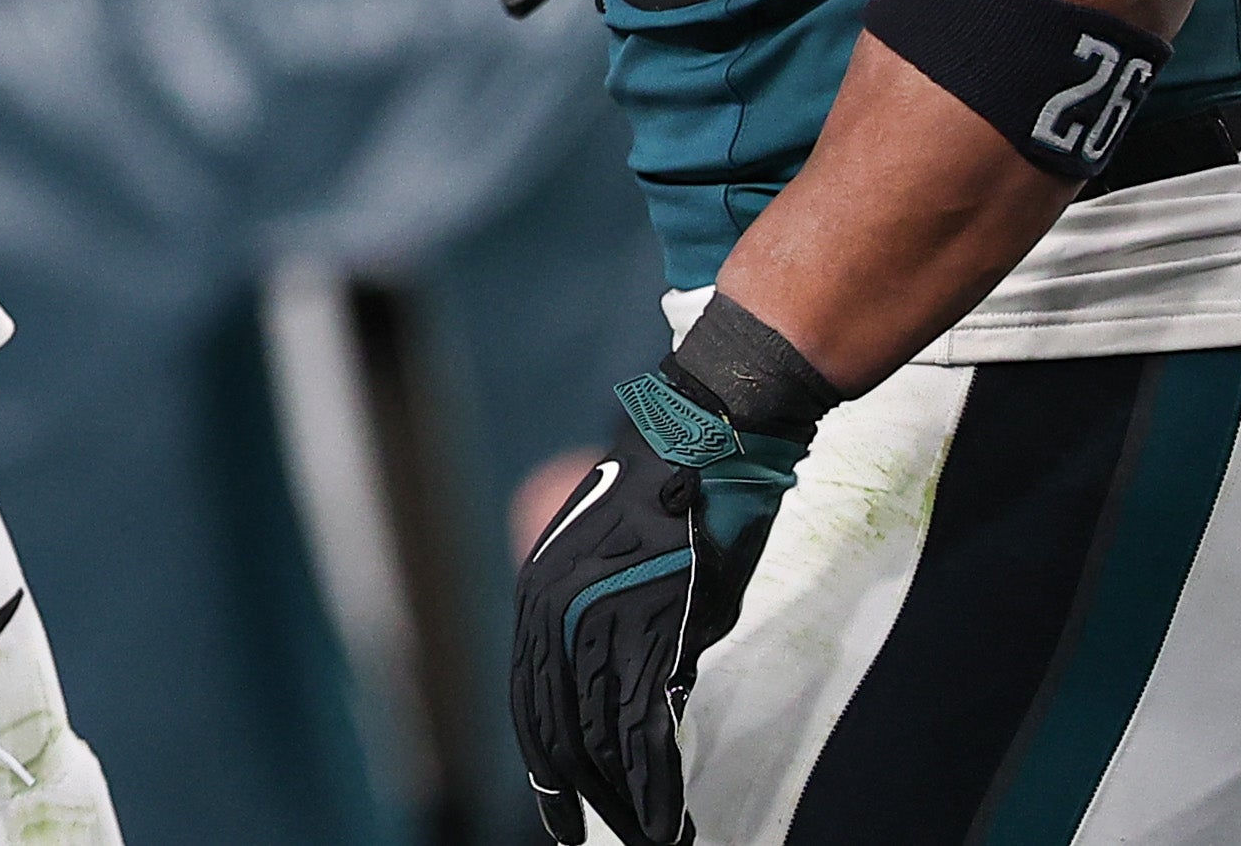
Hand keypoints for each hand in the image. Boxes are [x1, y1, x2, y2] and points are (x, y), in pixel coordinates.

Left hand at [516, 370, 804, 843]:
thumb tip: (650, 700)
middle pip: (558, 733)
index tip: (564, 817)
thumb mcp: (628, 569)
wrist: (707, 435)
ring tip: (655, 838)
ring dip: (630, 801)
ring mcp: (600, 620)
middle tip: (618, 839)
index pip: (533, 705)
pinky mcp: (651, 628)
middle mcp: (554, 612)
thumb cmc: (680, 497)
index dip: (549, 771)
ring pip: (603, 740)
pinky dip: (658, 785)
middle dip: (586, 798)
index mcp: (540, 596)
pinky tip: (671, 819)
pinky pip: (646, 729)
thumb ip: (625, 635)